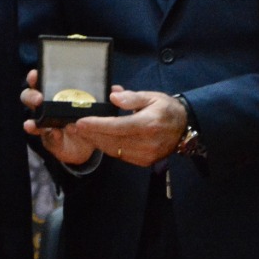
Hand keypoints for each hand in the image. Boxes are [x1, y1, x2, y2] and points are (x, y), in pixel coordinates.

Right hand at [22, 69, 97, 165]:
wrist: (89, 142)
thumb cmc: (89, 115)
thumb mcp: (97, 104)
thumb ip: (105, 96)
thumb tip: (116, 89)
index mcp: (57, 92)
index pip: (42, 80)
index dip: (36, 76)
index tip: (36, 75)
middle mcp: (47, 106)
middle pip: (29, 97)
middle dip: (31, 96)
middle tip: (39, 98)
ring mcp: (46, 123)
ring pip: (32, 118)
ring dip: (33, 120)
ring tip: (34, 123)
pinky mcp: (50, 139)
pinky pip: (45, 137)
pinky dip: (48, 138)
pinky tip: (53, 135)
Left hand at [72, 90, 186, 167]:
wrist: (184, 128)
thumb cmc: (166, 109)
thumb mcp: (152, 96)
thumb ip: (132, 97)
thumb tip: (113, 96)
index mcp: (148, 124)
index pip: (117, 126)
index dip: (97, 125)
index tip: (80, 122)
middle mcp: (146, 142)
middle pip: (111, 141)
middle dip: (90, 134)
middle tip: (73, 127)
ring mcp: (145, 155)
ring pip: (114, 150)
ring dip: (96, 142)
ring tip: (82, 133)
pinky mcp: (144, 162)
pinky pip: (120, 155)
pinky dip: (107, 147)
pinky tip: (98, 139)